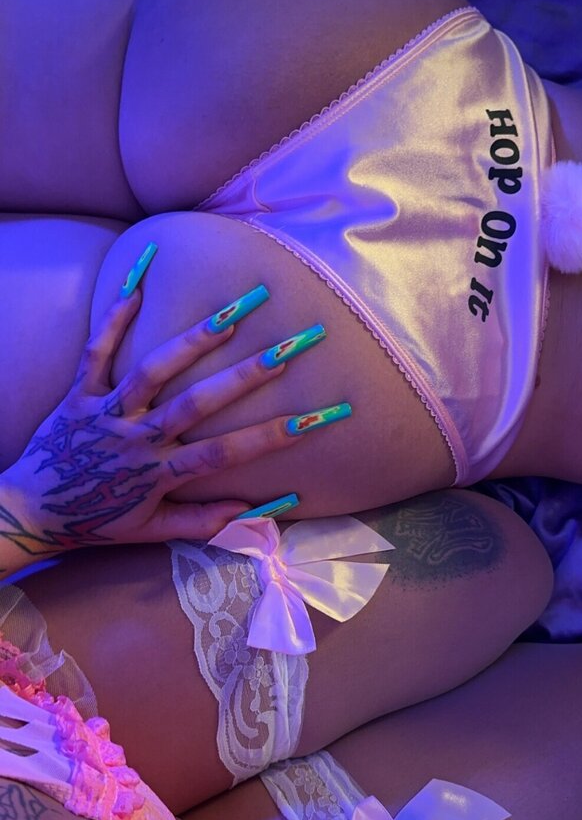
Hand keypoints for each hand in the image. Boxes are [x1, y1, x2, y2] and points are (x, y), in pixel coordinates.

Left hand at [0, 287, 292, 557]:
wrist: (30, 512)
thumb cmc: (96, 521)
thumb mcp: (150, 533)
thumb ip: (202, 523)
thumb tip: (255, 511)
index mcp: (157, 474)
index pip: (224, 454)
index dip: (270, 437)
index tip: (313, 418)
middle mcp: (135, 439)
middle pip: (197, 403)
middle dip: (248, 375)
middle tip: (289, 345)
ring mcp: (105, 412)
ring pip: (152, 371)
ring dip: (194, 340)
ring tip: (232, 310)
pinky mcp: (77, 394)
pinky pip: (95, 352)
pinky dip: (113, 319)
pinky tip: (137, 287)